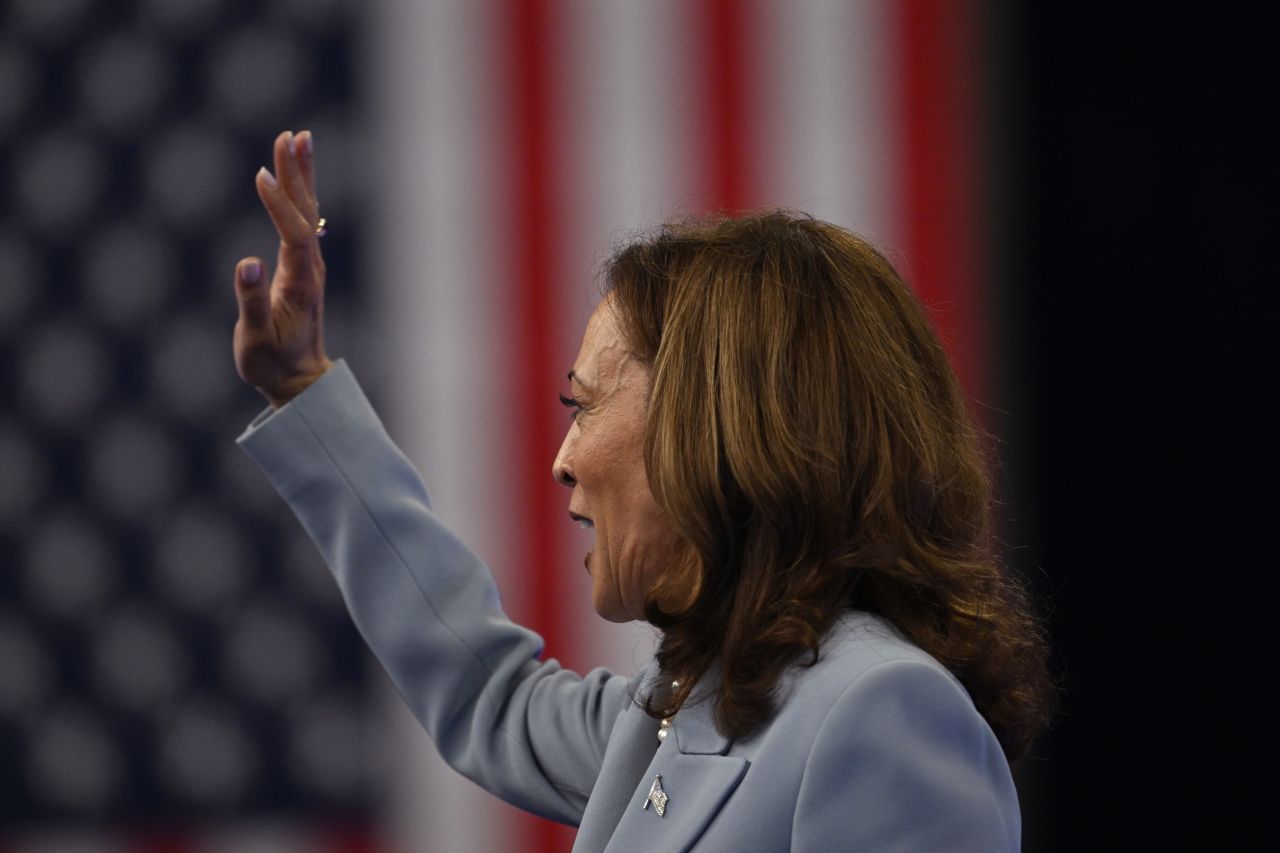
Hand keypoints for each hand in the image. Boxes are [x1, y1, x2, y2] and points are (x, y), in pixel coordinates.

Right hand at [233, 129, 332, 407]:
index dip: (278, 204)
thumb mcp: (256, 338)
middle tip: (292, 136)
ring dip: (300, 175)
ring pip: (307, 212)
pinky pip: (301, 222)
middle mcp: (310, 268)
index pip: (293, 233)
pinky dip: (296, 195)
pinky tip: (291, 176)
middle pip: (306, 212)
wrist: (299, 381)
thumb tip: (247, 263)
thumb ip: (251, 302)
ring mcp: (309, 266)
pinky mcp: (302, 267)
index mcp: (300, 282)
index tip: (260, 176)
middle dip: (297, 174)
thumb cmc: (273, 363)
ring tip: (296, 139)